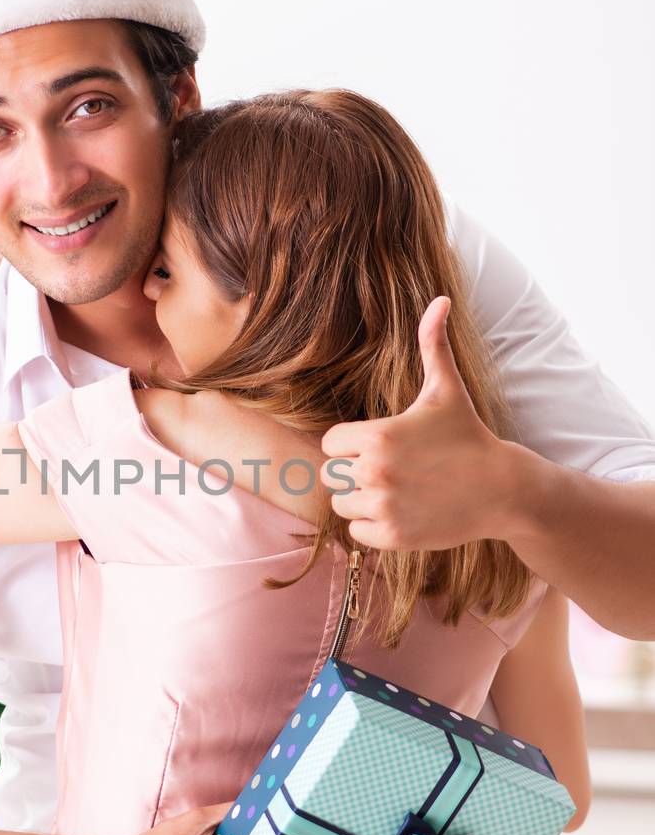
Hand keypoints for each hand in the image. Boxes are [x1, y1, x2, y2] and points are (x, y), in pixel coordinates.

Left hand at [319, 295, 516, 550]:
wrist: (503, 489)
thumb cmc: (468, 435)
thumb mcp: (446, 389)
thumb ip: (433, 343)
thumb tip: (440, 298)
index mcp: (378, 436)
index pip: (331, 443)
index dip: (352, 443)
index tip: (381, 444)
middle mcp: (375, 473)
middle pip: (331, 475)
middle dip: (354, 471)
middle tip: (391, 469)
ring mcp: (384, 507)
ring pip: (342, 504)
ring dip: (361, 500)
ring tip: (397, 490)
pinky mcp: (393, 536)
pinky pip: (357, 533)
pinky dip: (373, 526)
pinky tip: (402, 511)